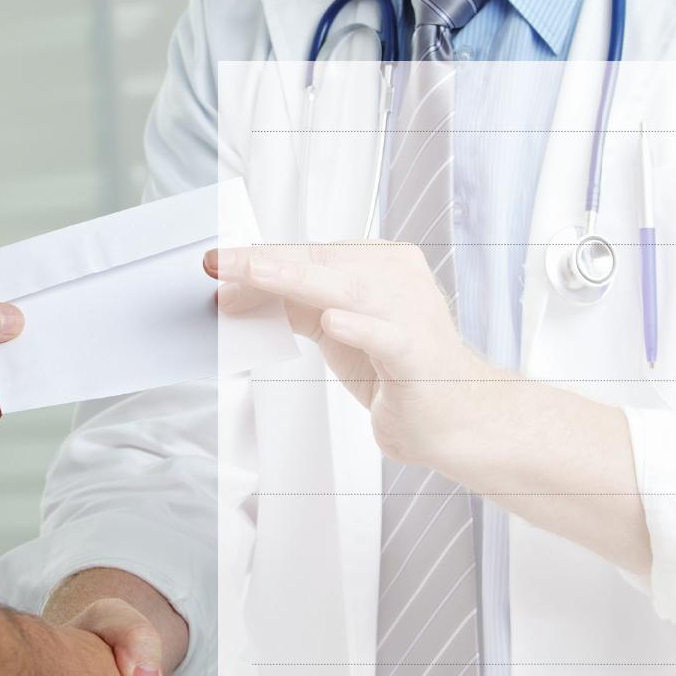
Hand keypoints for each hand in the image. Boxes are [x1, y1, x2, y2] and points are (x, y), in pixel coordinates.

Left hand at [207, 242, 492, 465]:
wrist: (458, 422)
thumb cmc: (396, 372)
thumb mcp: (339, 330)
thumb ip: (294, 308)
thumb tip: (235, 296)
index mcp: (379, 264)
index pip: (311, 253)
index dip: (262, 257)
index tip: (217, 263)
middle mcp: (395, 280)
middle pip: (320, 263)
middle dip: (264, 261)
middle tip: (217, 262)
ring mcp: (410, 314)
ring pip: (346, 288)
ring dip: (295, 279)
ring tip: (255, 272)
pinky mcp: (418, 355)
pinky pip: (386, 336)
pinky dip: (360, 327)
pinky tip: (334, 321)